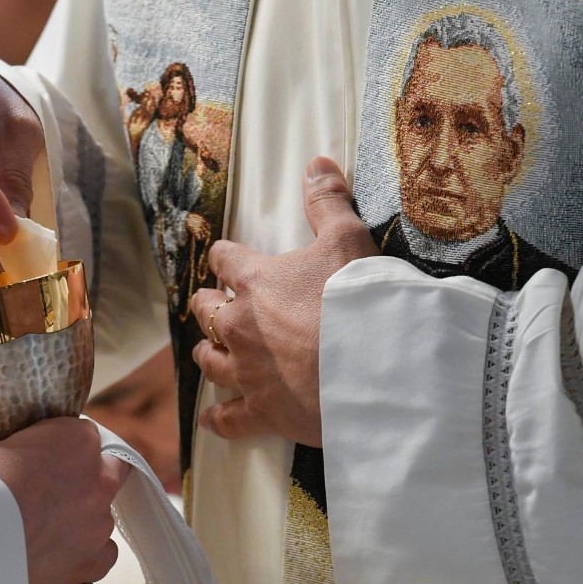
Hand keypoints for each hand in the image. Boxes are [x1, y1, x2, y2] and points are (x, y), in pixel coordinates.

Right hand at [0, 417, 129, 583]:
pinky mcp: (92, 563)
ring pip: (102, 514)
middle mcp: (98, 479)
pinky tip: (57, 554)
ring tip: (42, 529)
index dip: (62, 443)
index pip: (83, 432)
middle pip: (110, 467)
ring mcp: (98, 523)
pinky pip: (102, 554)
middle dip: (88, 473)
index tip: (42, 455)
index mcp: (75, 440)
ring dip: (80, 516)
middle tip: (54, 486)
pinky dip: (85, 553)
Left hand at [189, 157, 378, 446]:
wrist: (376, 368)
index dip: (225, 257)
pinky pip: (229, 417)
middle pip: (207, 311)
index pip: (225, 260)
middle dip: (208, 305)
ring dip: (207, 353)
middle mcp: (240, 326)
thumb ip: (328, 202)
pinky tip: (209, 420)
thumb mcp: (349, 239)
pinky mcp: (261, 411)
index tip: (225, 259)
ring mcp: (247, 371)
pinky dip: (218, 419)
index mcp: (255, 281)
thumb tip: (316, 163)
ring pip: (210, 361)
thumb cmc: (360, 299)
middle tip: (212, 304)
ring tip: (207, 351)